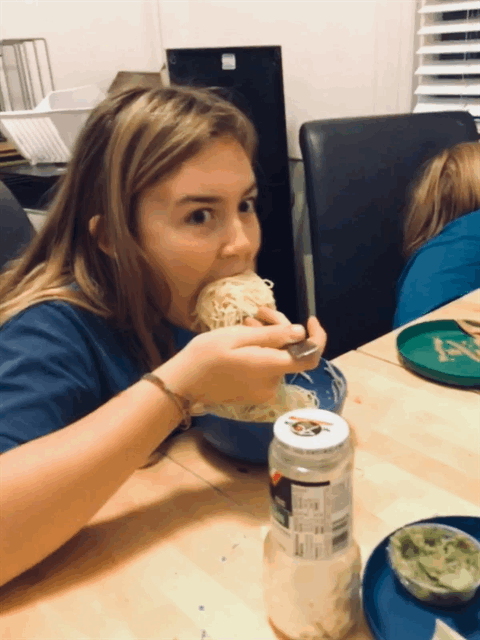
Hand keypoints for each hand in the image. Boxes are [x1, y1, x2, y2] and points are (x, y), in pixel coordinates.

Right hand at [156, 322, 323, 406]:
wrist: (183, 382)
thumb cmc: (207, 355)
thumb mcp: (239, 337)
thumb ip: (273, 336)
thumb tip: (301, 333)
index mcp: (270, 368)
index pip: (310, 358)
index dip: (317, 339)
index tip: (310, 320)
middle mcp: (272, 384)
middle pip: (290, 353)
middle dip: (280, 329)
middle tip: (260, 312)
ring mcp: (262, 391)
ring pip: (277, 358)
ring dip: (269, 338)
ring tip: (248, 322)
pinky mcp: (253, 393)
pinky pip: (266, 368)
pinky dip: (261, 351)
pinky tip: (246, 338)